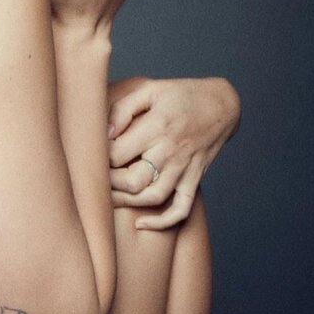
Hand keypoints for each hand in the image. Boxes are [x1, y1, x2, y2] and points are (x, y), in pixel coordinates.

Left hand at [107, 76, 240, 228]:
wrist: (222, 104)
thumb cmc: (181, 95)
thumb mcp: (150, 90)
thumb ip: (124, 108)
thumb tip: (104, 131)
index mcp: (157, 126)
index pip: (118, 153)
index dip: (99, 158)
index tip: (90, 155)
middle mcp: (171, 150)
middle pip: (134, 180)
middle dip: (109, 184)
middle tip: (95, 178)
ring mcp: (184, 167)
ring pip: (153, 197)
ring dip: (127, 202)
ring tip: (109, 197)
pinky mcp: (194, 178)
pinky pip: (181, 208)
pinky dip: (162, 222)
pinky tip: (141, 224)